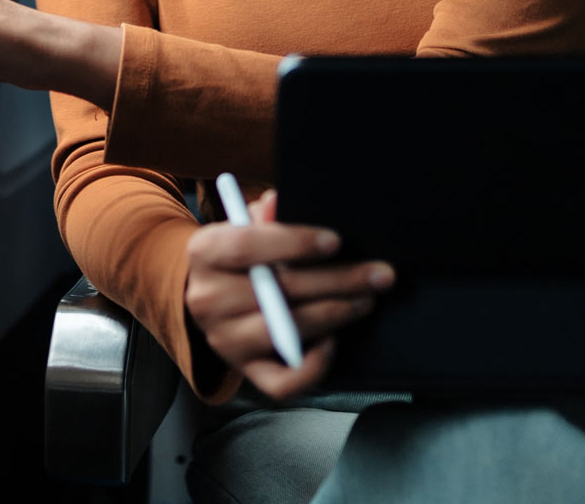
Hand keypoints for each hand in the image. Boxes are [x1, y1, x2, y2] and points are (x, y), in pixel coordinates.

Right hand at [184, 188, 395, 400]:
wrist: (213, 295)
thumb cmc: (244, 253)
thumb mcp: (247, 223)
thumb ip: (265, 214)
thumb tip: (278, 202)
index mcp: (205, 253)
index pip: (247, 246)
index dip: (294, 242)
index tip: (336, 241)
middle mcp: (207, 300)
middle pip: (277, 292)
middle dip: (336, 281)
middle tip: (378, 274)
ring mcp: (225, 340)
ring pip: (285, 331)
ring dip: (334, 314)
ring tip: (365, 300)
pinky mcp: (244, 371)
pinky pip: (282, 382)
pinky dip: (314, 364)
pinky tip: (333, 340)